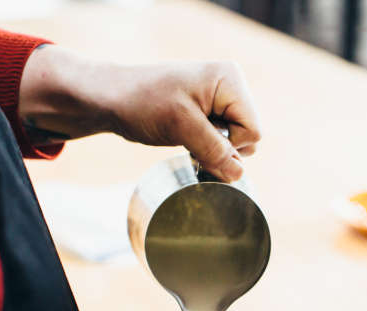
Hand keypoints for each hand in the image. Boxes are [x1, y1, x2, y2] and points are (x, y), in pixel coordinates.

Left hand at [19, 46, 261, 181]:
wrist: (112, 98)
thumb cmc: (142, 102)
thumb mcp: (180, 126)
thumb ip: (213, 150)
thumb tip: (238, 175)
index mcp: (230, 79)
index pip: (253, 130)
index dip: (230, 145)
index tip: (197, 136)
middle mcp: (231, 86)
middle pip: (249, 137)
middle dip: (222, 147)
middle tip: (188, 136)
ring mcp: (220, 99)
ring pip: (236, 143)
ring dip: (212, 149)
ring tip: (185, 135)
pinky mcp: (208, 113)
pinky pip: (221, 141)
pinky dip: (206, 147)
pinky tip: (186, 138)